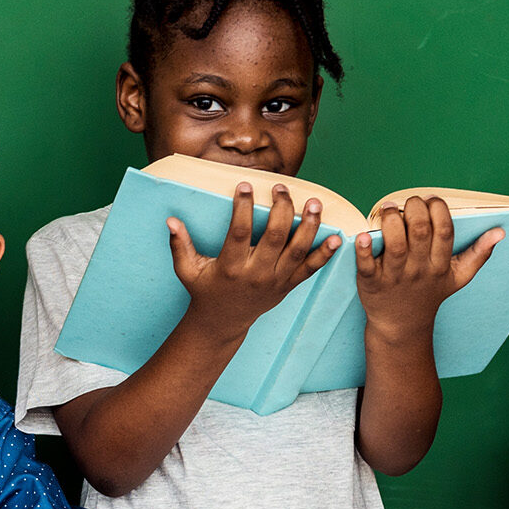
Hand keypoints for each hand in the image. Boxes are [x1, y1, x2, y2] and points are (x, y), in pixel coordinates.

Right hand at [168, 183, 343, 343]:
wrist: (223, 323)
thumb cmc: (203, 291)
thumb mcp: (187, 270)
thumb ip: (179, 245)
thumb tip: (170, 220)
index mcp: (231, 267)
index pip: (240, 232)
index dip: (244, 208)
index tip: (246, 185)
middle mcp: (256, 274)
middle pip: (275, 237)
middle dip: (282, 209)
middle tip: (282, 188)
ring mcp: (275, 281)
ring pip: (297, 251)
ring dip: (309, 227)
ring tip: (315, 204)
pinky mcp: (287, 286)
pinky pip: (310, 270)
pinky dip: (324, 255)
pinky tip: (337, 238)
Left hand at [355, 197, 501, 339]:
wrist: (402, 326)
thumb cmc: (429, 294)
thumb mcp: (458, 278)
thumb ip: (479, 254)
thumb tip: (500, 232)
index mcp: (440, 264)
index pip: (444, 230)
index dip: (438, 209)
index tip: (430, 200)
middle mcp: (418, 268)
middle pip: (420, 231)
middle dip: (414, 208)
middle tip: (407, 203)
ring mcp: (394, 276)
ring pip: (395, 244)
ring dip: (390, 221)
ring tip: (387, 209)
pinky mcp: (371, 282)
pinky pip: (366, 264)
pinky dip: (363, 249)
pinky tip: (363, 236)